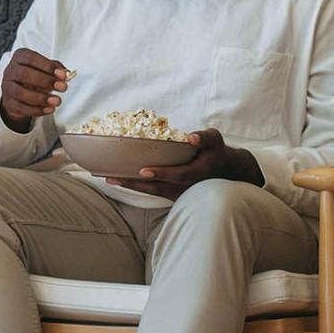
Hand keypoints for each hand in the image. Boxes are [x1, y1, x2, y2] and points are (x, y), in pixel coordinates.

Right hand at [0, 48, 70, 132]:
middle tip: (62, 87)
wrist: (18, 92)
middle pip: (24, 74)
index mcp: (20, 57)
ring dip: (41, 98)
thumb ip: (56, 68)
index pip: (31, 58)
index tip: (62, 74)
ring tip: (57, 100)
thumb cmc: (34, 76)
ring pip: (20, 93)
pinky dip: (37, 110)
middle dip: (45, 81)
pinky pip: (21, 108)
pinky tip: (49, 109)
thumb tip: (66, 74)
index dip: (47, 66)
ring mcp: (7, 87)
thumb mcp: (45, 68)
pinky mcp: (8, 103)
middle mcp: (10, 71)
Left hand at [104, 129, 263, 199]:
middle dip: (133, 183)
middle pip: (156, 187)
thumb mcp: (215, 140)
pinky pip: (151, 192)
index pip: (176, 175)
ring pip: (151, 192)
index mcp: (195, 174)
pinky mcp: (172, 195)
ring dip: (130, 186)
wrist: (224, 172)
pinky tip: (119, 180)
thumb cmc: (215, 152)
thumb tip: (191, 137)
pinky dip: (136, 187)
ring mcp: (178, 194)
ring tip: (109, 179)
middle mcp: (184, 187)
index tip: (143, 171)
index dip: (161, 174)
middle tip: (112, 177)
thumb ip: (205, 137)